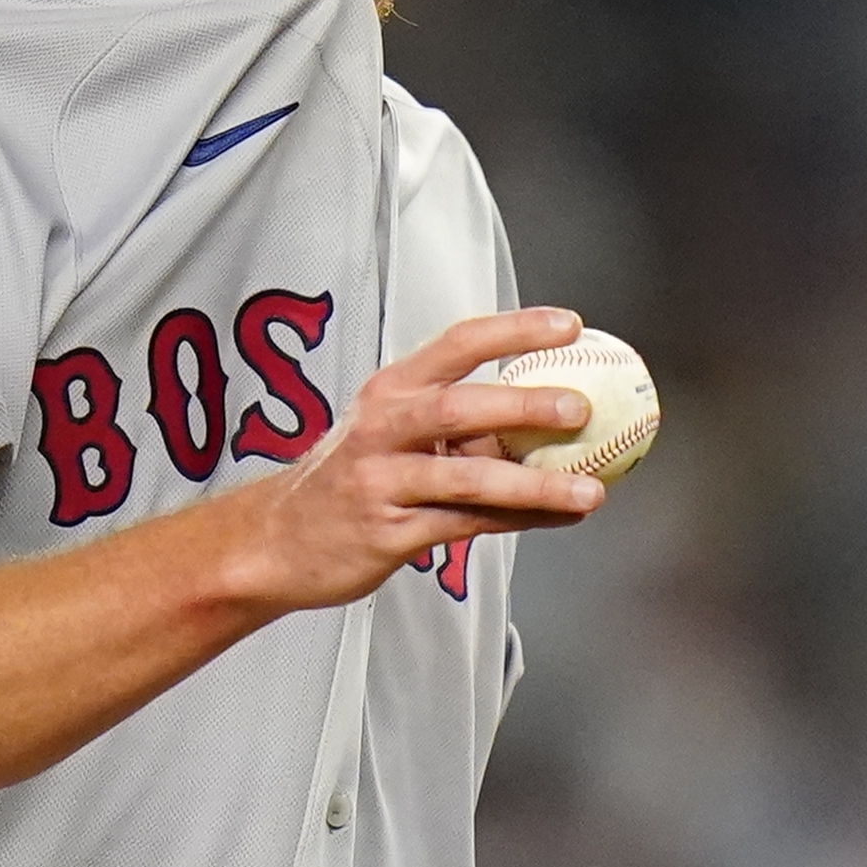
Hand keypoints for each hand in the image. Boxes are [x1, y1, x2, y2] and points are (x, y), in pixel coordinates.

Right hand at [216, 306, 606, 610]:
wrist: (276, 542)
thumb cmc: (352, 480)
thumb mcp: (391, 434)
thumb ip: (457, 424)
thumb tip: (551, 415)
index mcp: (390, 389)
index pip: (457, 343)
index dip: (515, 329)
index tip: (569, 324)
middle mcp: (383, 428)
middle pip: (459, 406)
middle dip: (524, 405)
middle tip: (580, 407)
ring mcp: (383, 481)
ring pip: (469, 478)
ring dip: (536, 485)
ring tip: (590, 491)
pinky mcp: (388, 532)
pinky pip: (467, 524)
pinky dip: (521, 521)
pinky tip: (562, 519)